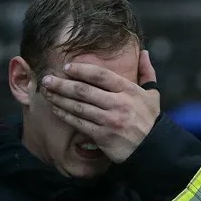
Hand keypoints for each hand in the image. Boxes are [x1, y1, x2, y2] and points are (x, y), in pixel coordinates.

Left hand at [42, 50, 160, 162]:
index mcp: (129, 90)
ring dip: (59, 99)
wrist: (153, 148)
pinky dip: (65, 115)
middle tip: (47, 79)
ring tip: (46, 92)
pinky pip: (79, 123)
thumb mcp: (152, 95)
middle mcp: (118, 103)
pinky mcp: (102, 135)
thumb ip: (146, 73)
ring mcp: (109, 120)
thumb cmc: (149, 120)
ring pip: (78, 107)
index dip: (81, 70)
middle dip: (62, 84)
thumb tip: (143, 53)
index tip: (66, 67)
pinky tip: (55, 108)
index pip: (101, 75)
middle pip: (84, 90)